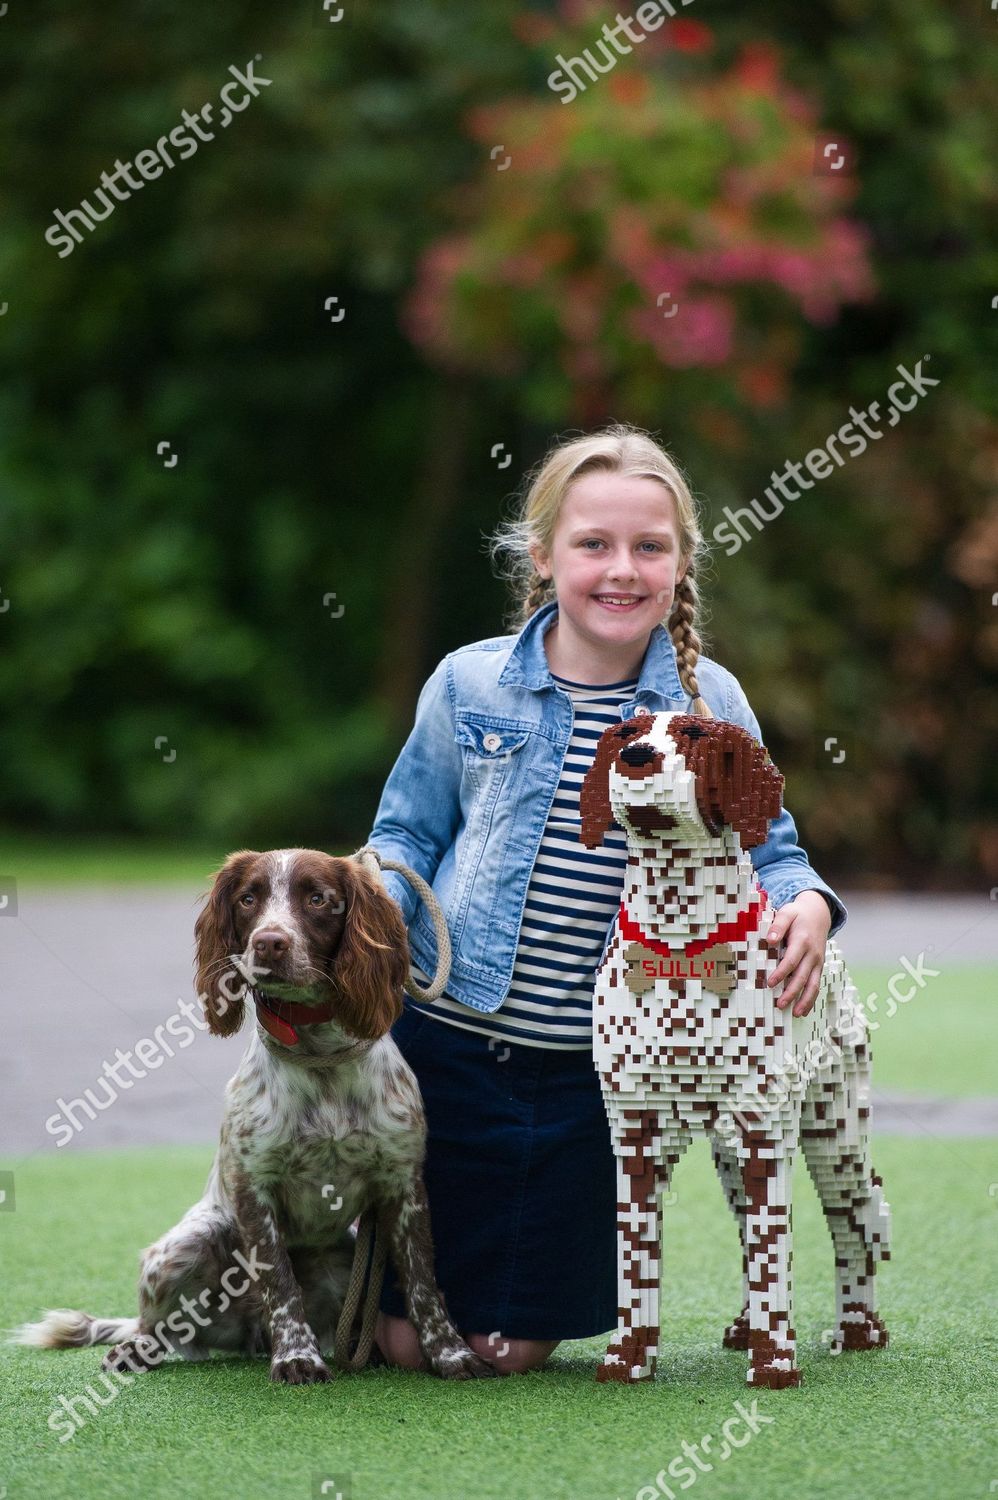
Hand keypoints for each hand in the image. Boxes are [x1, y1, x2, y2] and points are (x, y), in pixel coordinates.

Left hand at [764, 891, 830, 1016]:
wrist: (819, 913)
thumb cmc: (798, 914)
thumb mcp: (787, 913)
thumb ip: (778, 925)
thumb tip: (770, 940)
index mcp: (803, 941)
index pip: (791, 961)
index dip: (781, 973)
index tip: (770, 983)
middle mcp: (813, 954)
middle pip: (802, 977)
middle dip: (792, 992)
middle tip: (780, 1005)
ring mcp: (818, 961)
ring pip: (813, 985)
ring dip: (804, 1000)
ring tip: (794, 1014)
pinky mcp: (819, 966)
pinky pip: (816, 985)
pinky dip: (811, 999)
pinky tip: (803, 1010)